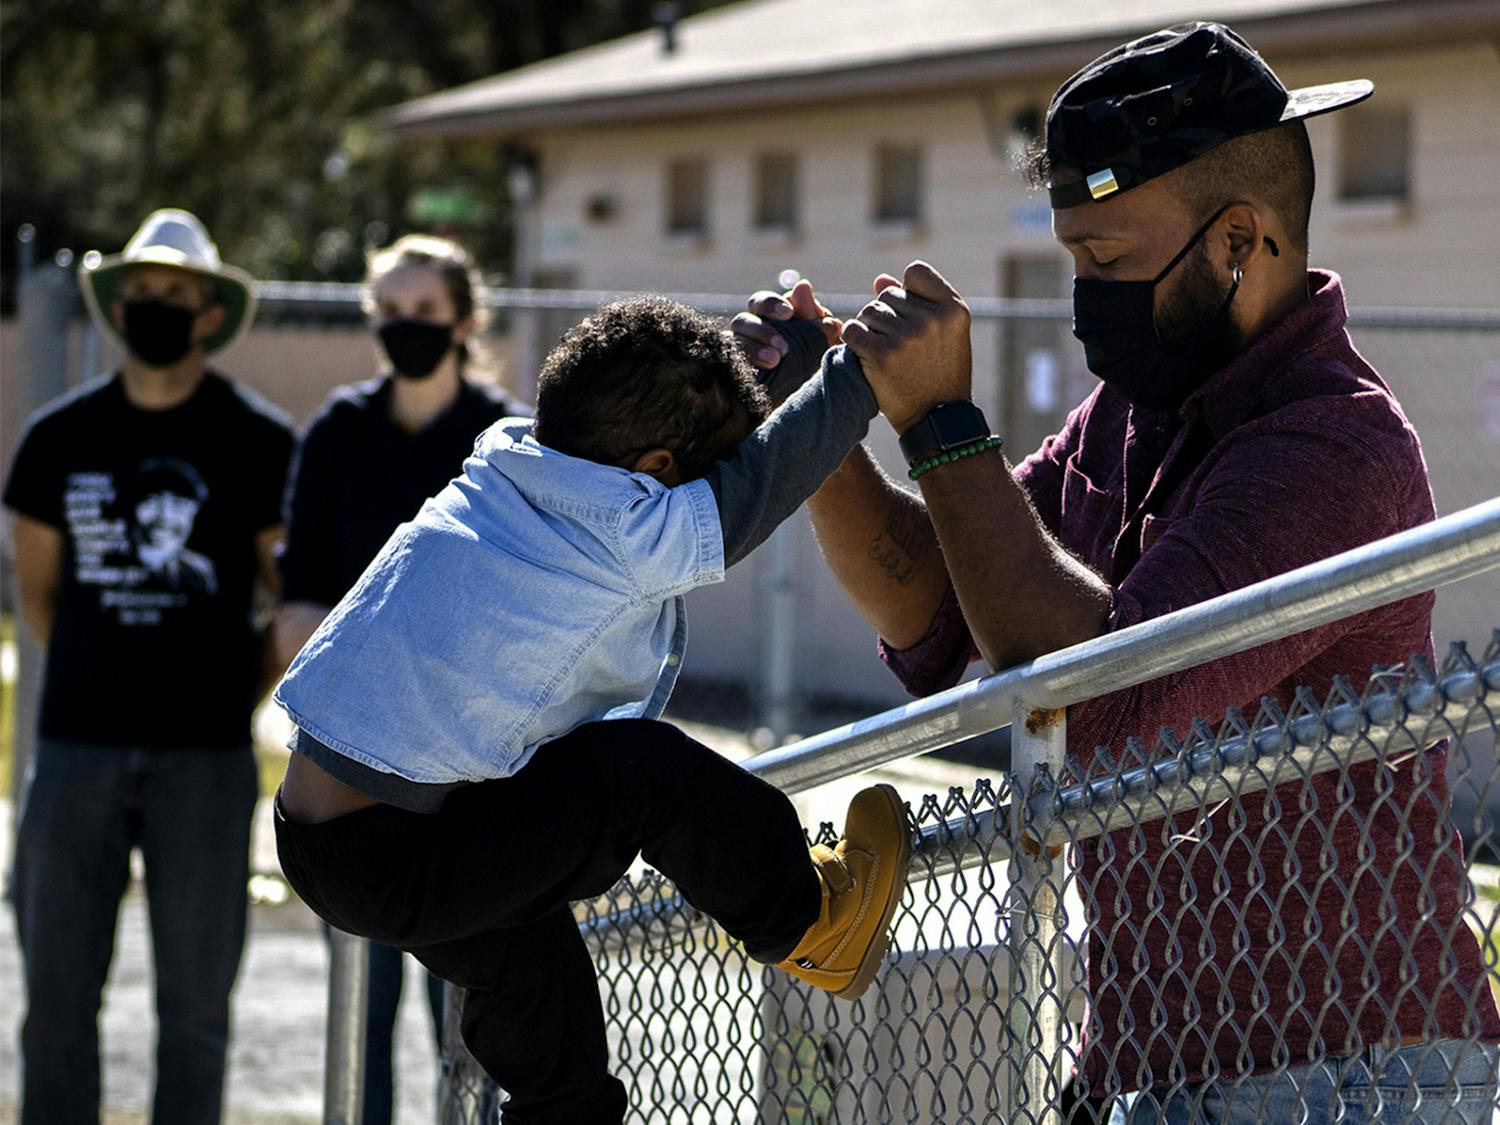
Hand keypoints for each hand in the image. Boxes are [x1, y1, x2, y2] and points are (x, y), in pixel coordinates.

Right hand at [729, 279, 840, 369]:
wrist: (806, 411)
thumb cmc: (813, 370)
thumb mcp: (820, 345)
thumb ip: (812, 318)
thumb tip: (802, 285)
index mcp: (769, 322)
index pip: (763, 303)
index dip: (772, 305)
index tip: (788, 313)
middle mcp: (748, 336)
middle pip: (742, 320)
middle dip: (762, 331)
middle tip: (783, 348)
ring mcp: (737, 357)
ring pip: (732, 342)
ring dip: (753, 350)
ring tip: (774, 362)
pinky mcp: (732, 376)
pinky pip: (724, 365)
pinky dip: (737, 365)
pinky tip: (751, 373)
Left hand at [841, 261, 971, 434]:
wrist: (936, 419)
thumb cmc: (939, 372)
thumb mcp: (943, 333)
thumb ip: (918, 301)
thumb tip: (880, 280)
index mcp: (953, 309)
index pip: (915, 272)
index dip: (907, 290)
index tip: (911, 314)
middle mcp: (932, 320)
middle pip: (887, 295)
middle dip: (886, 315)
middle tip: (899, 345)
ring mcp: (907, 337)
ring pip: (868, 312)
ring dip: (869, 329)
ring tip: (885, 351)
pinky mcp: (882, 355)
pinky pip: (852, 331)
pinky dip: (853, 342)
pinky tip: (867, 356)